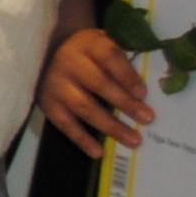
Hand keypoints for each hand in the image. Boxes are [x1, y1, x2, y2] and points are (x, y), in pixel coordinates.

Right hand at [39, 25, 152, 156]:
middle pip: (98, 83)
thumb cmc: (89, 53)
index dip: (127, 76)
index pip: (109, 57)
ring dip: (110, 125)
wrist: (49, 53)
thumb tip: (147, 90)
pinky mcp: (48, 104)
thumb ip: (123, 61)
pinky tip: (98, 152)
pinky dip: (82, 139)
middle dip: (125, 103)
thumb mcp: (104, 45)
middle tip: (147, 119)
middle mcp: (69, 62)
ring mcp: (56, 84)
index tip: (144, 94)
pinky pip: (65, 124)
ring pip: (84, 106)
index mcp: (88, 44)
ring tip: (133, 140)